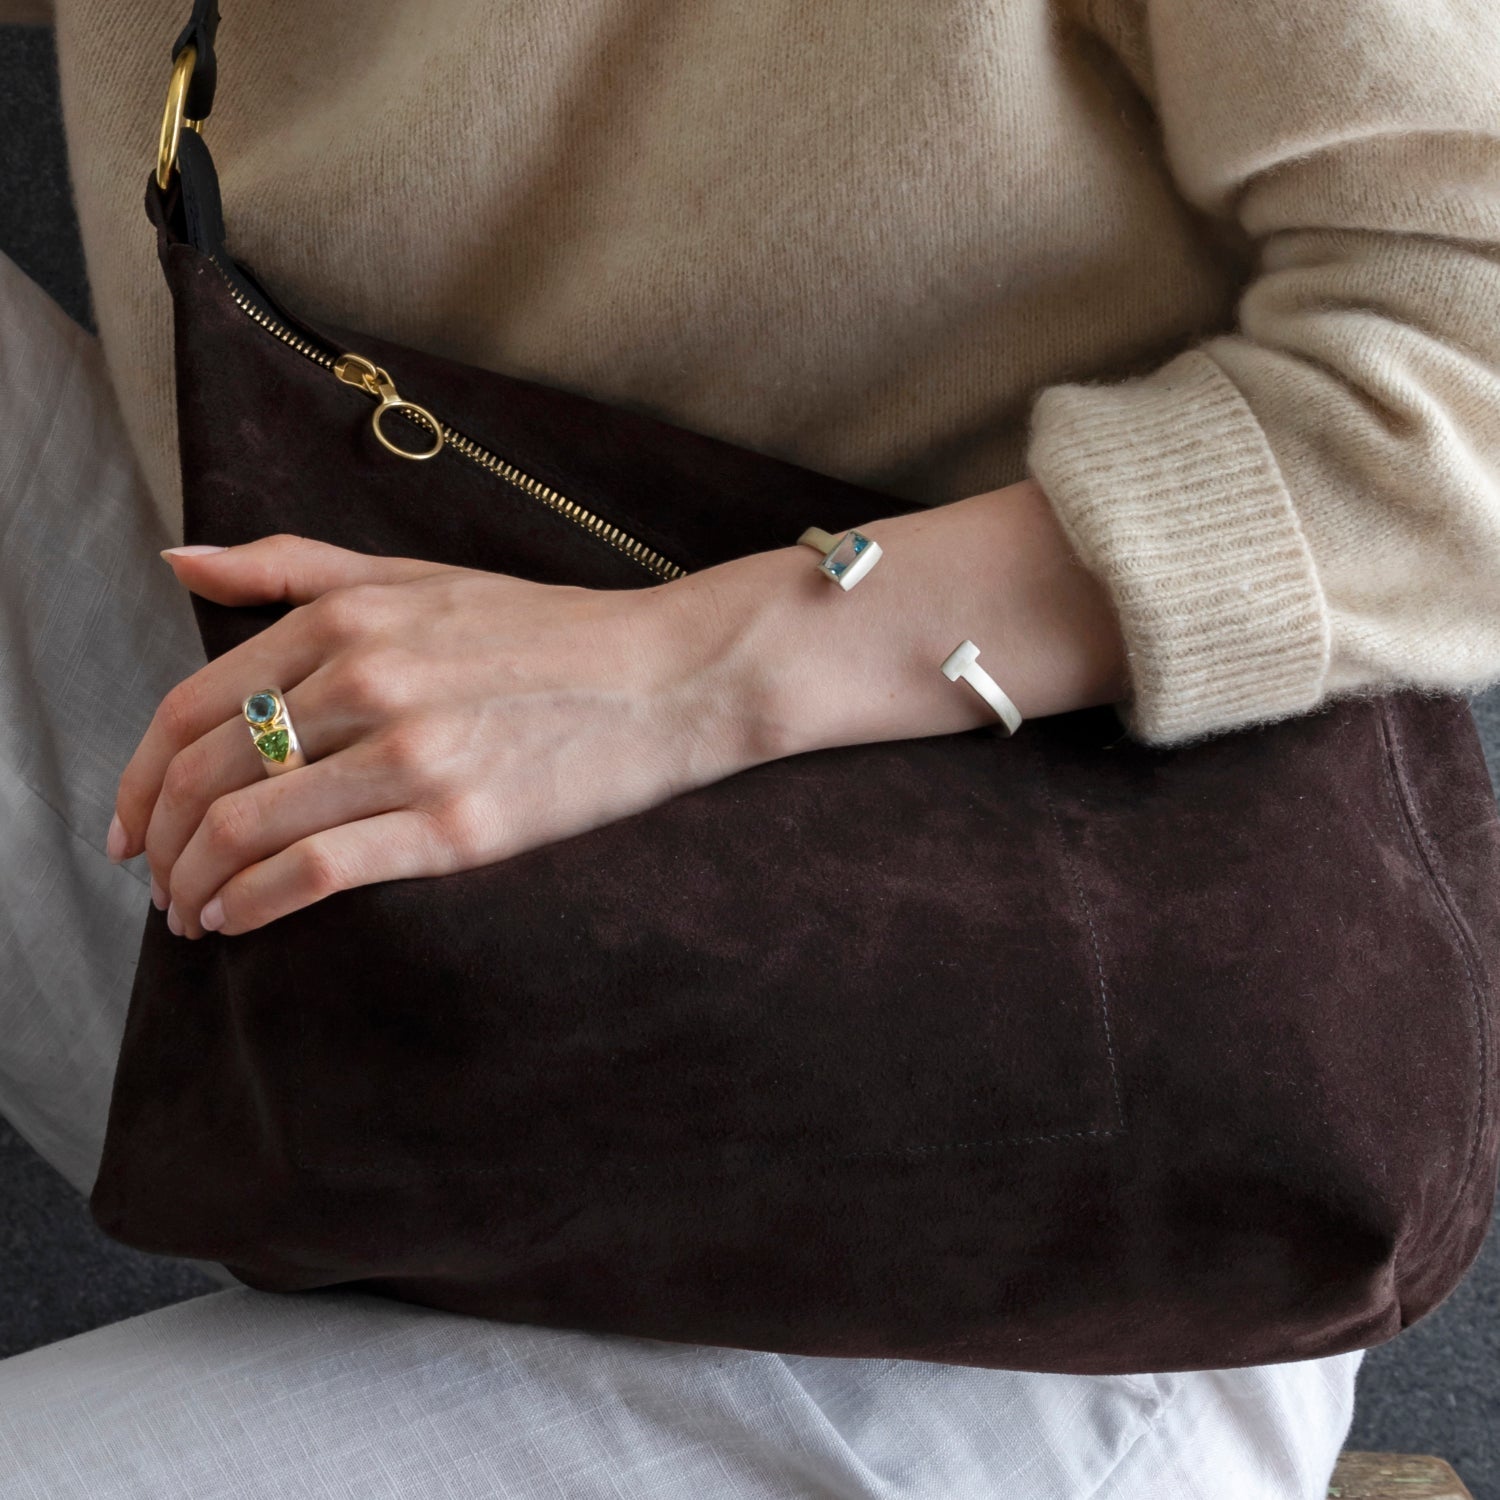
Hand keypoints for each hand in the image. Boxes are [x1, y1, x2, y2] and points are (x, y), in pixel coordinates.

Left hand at [108, 535, 750, 937]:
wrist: (666, 676)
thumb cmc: (545, 631)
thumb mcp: (417, 578)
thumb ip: (294, 567)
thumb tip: (181, 565)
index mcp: (347, 619)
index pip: (191, 709)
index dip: (137, 778)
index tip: (129, 825)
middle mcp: (366, 681)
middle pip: (204, 777)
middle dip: (158, 847)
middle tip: (156, 884)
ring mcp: (412, 756)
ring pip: (245, 830)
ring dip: (195, 887)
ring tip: (194, 915)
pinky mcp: (458, 827)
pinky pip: (317, 872)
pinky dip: (255, 906)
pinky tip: (242, 922)